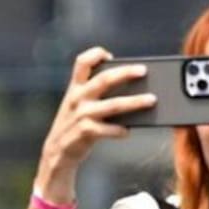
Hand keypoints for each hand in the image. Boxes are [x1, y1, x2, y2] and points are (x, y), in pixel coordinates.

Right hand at [35, 47, 155, 197]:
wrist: (57, 152)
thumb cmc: (74, 125)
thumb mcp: (77, 105)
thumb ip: (95, 94)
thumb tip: (131, 89)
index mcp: (75, 88)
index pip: (82, 63)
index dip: (96, 55)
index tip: (110, 56)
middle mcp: (77, 98)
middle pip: (104, 79)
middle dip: (125, 73)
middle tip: (144, 70)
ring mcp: (81, 115)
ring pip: (113, 105)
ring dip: (134, 102)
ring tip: (151, 100)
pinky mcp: (84, 132)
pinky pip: (107, 129)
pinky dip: (120, 130)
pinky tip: (128, 131)